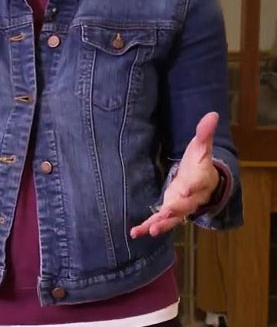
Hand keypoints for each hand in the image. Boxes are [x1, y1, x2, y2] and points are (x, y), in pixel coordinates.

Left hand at [130, 112, 220, 238]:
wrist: (204, 182)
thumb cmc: (200, 163)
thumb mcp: (202, 147)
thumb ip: (204, 133)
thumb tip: (213, 114)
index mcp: (199, 180)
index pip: (197, 183)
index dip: (192, 187)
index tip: (186, 190)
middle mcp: (191, 197)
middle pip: (185, 205)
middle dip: (176, 209)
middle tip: (166, 213)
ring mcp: (180, 206)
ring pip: (173, 218)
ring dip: (161, 224)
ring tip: (150, 231)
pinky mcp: (169, 211)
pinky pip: (159, 222)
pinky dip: (148, 228)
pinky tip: (134, 233)